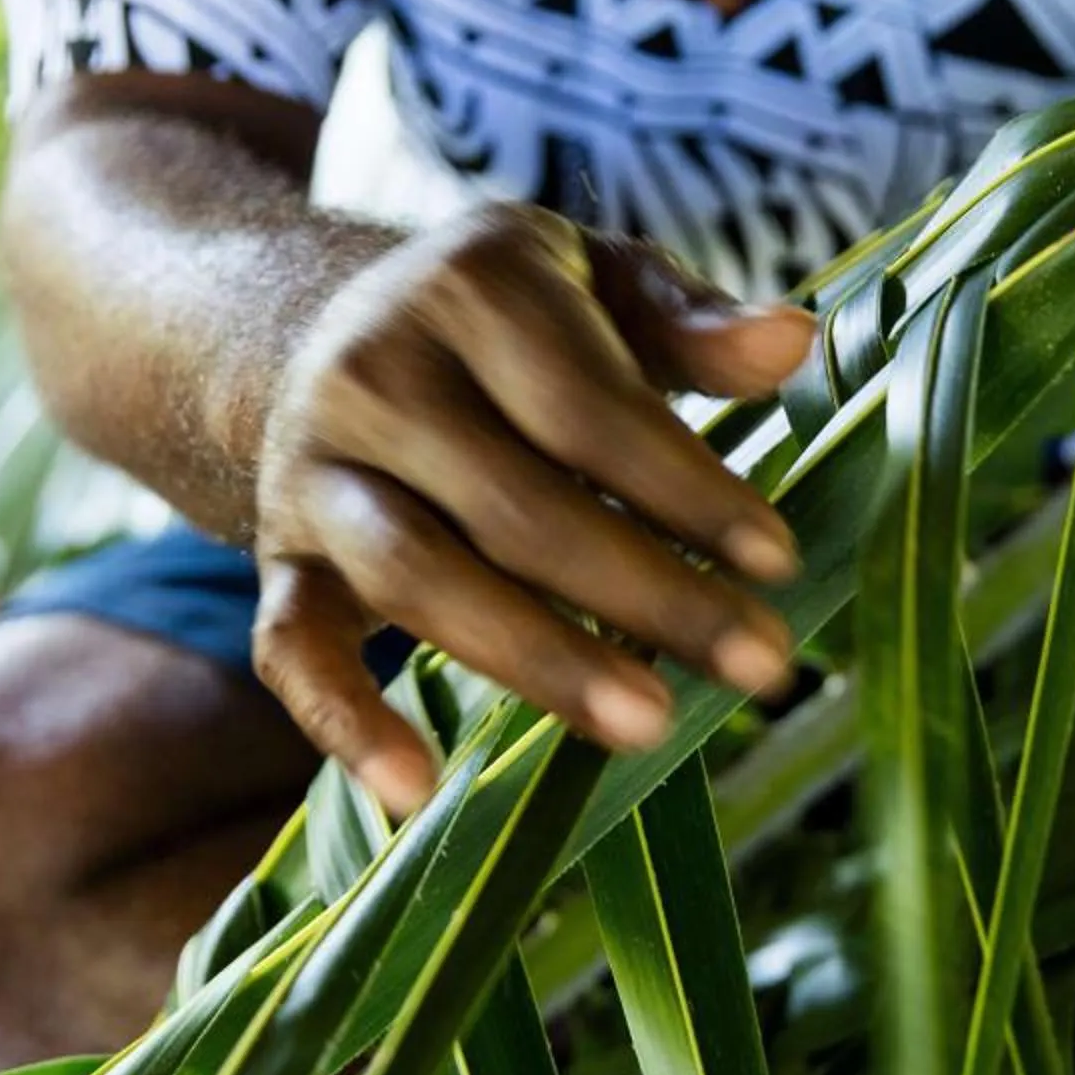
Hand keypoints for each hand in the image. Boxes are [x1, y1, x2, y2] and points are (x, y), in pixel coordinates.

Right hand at [249, 203, 815, 811]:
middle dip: (645, 593)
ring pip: (418, 578)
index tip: (777, 561)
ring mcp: (316, 469)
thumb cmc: (504, 322)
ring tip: (650, 725)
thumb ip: (690, 320)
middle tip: (760, 666)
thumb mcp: (597, 281)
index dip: (683, 487)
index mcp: (469, 286)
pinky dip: (343, 723)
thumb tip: (792, 340)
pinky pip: (293, 648)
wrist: (310, 326)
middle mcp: (376, 373)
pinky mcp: (281, 555)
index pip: (586, 406)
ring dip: (537, 660)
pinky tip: (415, 793)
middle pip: (513, 505)